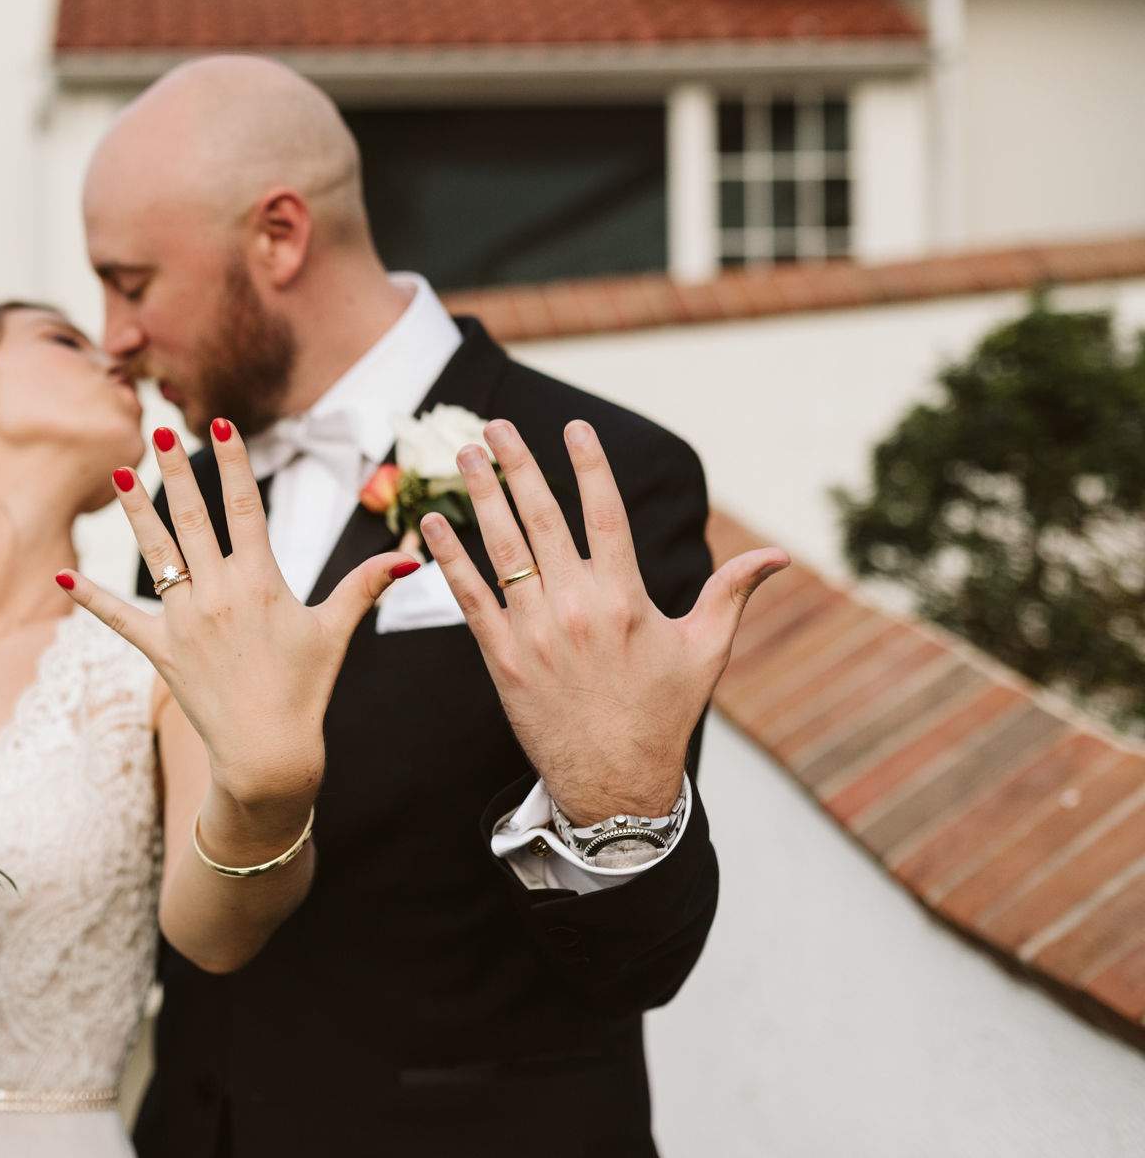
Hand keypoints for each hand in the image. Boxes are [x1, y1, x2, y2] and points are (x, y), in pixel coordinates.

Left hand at [58, 419, 415, 812]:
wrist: (268, 753)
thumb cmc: (305, 689)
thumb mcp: (336, 632)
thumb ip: (365, 585)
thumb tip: (411, 554)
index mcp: (262, 583)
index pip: (246, 508)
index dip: (234, 464)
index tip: (221, 424)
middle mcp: (219, 595)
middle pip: (193, 519)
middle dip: (176, 470)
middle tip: (159, 430)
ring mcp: (186, 622)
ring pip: (156, 554)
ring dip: (135, 511)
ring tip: (119, 472)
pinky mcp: (162, 652)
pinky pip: (120, 618)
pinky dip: (89, 598)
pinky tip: (60, 576)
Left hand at [423, 418, 789, 824]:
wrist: (615, 782)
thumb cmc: (662, 714)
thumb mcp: (704, 651)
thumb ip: (731, 593)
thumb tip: (778, 555)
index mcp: (624, 599)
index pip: (605, 514)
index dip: (589, 466)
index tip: (573, 427)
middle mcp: (576, 608)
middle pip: (542, 519)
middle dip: (518, 467)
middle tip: (497, 427)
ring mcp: (535, 632)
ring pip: (502, 549)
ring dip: (481, 497)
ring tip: (465, 454)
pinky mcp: (502, 658)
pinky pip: (469, 598)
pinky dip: (448, 558)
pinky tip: (431, 522)